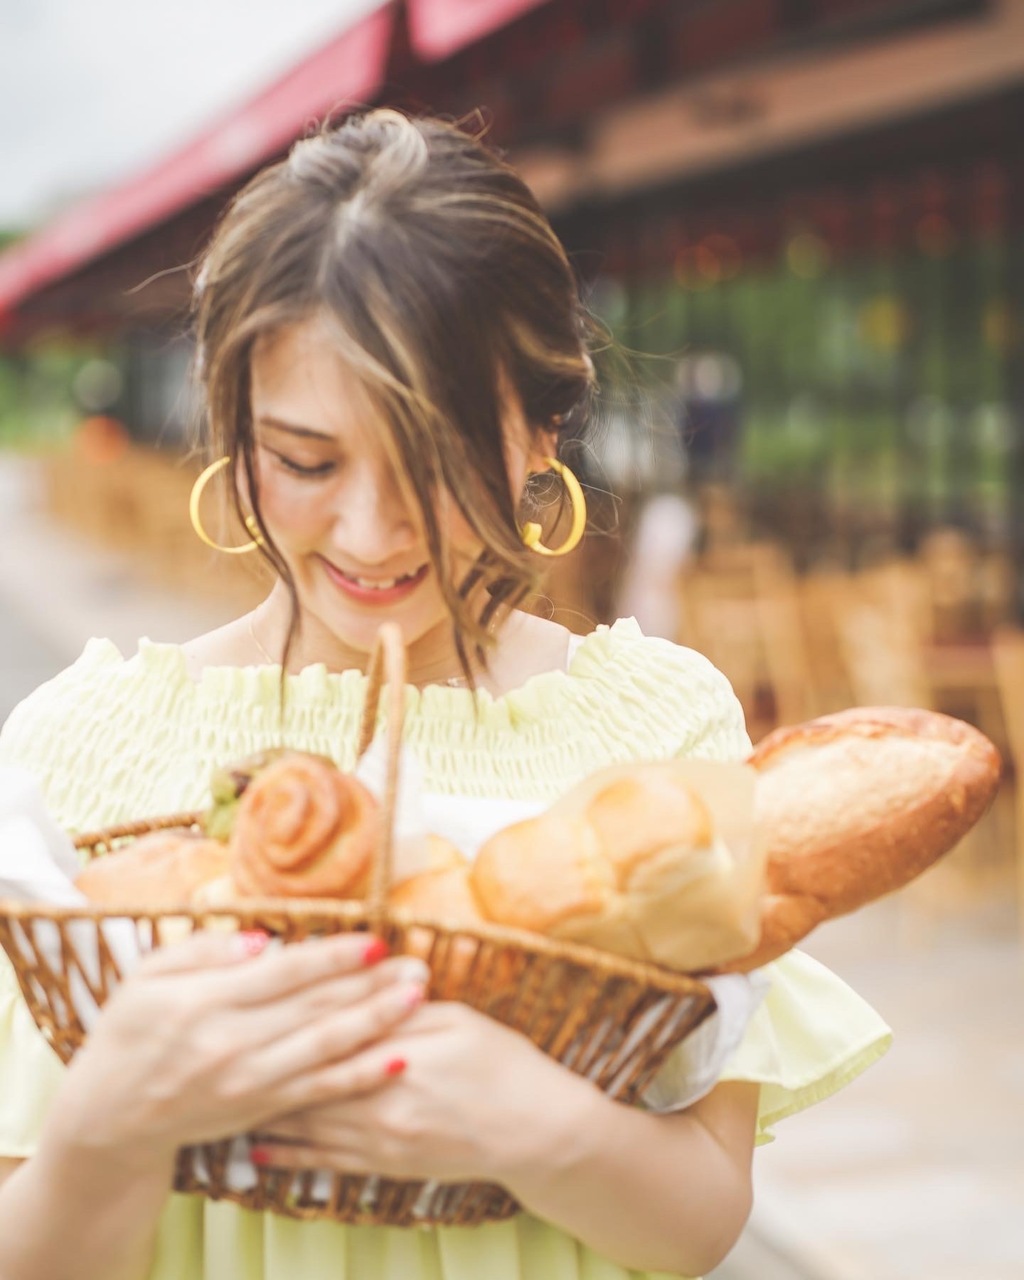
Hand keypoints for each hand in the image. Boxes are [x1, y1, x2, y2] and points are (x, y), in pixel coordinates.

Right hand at [47, 931, 427, 1172]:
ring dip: (378, 1023)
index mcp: (203, 1002)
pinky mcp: (261, 1109)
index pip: (284, 973)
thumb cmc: (130, 1032)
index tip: (376, 938)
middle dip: (372, 983)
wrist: (112, 1116)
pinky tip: (397, 1059)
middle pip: (316, 1008)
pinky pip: (321, 1093)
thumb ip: (205, 950)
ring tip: (417, 997)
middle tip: (419, 962)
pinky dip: (361, 1077)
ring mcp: (249, 1082)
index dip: (334, 956)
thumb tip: (265, 938)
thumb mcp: (147, 977)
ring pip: (326, 1049)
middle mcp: (231, 1044)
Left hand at [251, 1000, 600, 1183]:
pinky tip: (254, 1150)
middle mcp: (383, 1098)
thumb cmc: (505, 1066)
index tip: (250, 997)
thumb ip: (407, 1005)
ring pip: (307, 1121)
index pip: (334, 1027)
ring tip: (217, 1098)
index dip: (291, 1012)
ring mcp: (382, 1138)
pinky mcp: (385, 1165)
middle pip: (310, 1076)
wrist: (538, 1134)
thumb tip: (367, 979)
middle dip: (262, 1060)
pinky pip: (325, 1161)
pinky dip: (287, 1155)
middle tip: (214, 1048)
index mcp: (403, 1051)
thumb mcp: (460, 1019)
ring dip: (262, 1108)